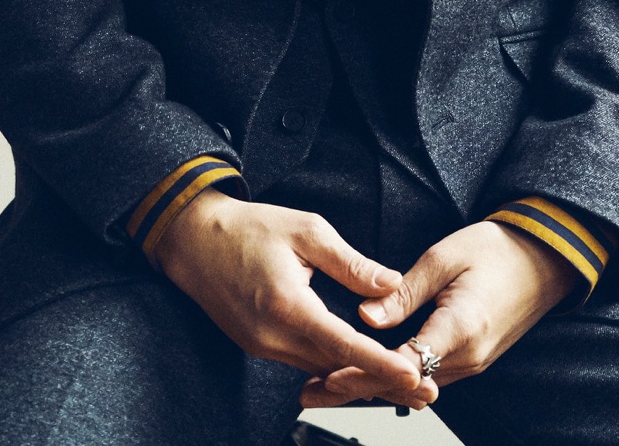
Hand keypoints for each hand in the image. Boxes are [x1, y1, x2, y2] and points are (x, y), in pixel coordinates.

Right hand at [151, 191, 434, 410]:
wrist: (194, 240)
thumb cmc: (250, 228)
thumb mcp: (306, 229)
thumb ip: (351, 262)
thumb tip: (391, 284)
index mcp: (288, 305)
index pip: (343, 344)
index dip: (381, 364)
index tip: (413, 377)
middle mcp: (273, 336)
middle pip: (336, 369)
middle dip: (381, 382)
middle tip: (424, 391)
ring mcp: (263, 346)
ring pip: (320, 371)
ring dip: (359, 378)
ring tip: (402, 383)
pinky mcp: (258, 346)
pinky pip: (303, 363)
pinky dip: (333, 367)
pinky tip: (359, 367)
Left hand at [299, 218, 579, 407]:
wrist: (544, 260)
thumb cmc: (498, 250)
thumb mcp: (445, 257)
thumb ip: (404, 292)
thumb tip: (365, 316)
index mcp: (460, 329)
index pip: (402, 364)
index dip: (362, 371)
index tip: (327, 373)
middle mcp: (467, 357)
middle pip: (402, 384)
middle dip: (355, 389)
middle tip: (310, 392)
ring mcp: (472, 362)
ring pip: (412, 385)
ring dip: (371, 386)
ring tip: (326, 387)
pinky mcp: (471, 358)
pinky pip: (428, 375)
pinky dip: (394, 377)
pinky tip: (367, 373)